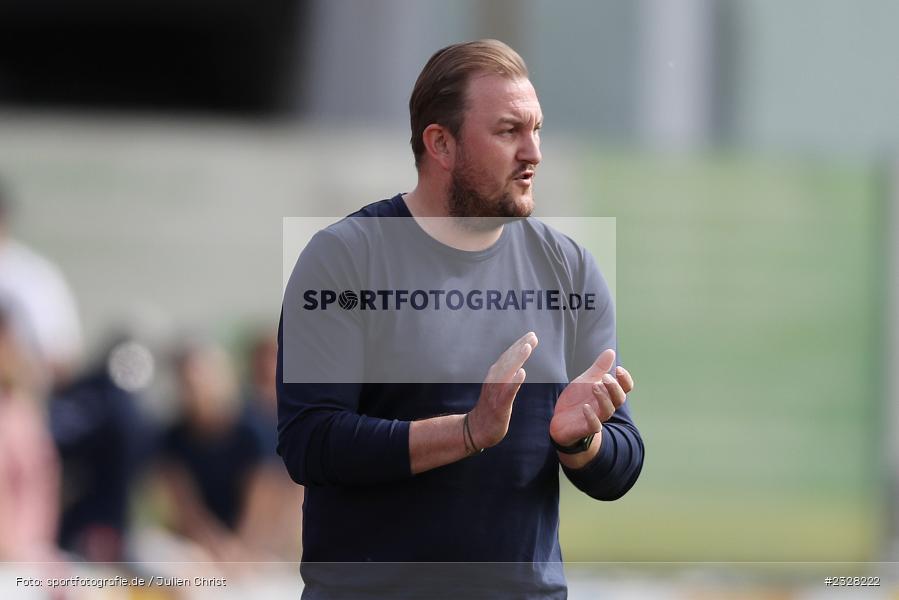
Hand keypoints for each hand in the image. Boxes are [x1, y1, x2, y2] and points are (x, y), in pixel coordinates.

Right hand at [467, 331, 537, 448]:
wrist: (477, 429)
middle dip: (520, 347)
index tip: (531, 335)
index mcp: (495, 376)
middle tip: (532, 335)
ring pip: (506, 372)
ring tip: (527, 347)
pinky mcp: (499, 406)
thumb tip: (519, 366)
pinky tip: (522, 373)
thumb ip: (506, 377)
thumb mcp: (498, 388)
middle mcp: (494, 380)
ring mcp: (495, 392)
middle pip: (508, 360)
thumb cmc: (491, 408)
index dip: (519, 345)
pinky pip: (507, 392)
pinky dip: (514, 382)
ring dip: (516, 359)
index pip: (508, 357)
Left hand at [549, 349, 633, 446]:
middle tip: (605, 377)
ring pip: (608, 410)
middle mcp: (605, 406)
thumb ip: (599, 368)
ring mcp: (597, 417)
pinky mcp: (585, 427)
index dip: (625, 379)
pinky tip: (585, 407)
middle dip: (614, 388)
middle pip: (619, 399)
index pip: (625, 388)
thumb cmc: (578, 399)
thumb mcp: (586, 380)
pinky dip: (592, 417)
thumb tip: (611, 351)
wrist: (561, 420)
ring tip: (594, 386)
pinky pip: (594, 426)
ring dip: (603, 398)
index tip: (618, 369)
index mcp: (608, 394)